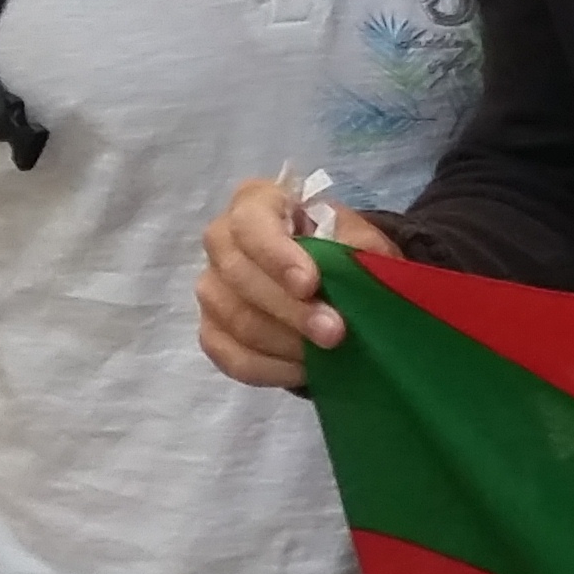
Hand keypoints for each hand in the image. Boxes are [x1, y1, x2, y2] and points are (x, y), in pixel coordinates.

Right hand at [198, 178, 401, 392]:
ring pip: (234, 319)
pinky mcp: (213, 329)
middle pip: (238, 275)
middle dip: (290, 310)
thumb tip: (348, 276)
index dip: (276, 255)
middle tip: (335, 333)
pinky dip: (269, 368)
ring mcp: (213, 287)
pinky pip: (229, 356)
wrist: (336, 281)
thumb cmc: (344, 249)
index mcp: (256, 202)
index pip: (250, 223)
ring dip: (284, 341)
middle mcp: (222, 240)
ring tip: (327, 354)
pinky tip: (303, 370)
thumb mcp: (360, 238)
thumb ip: (354, 248)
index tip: (310, 284)